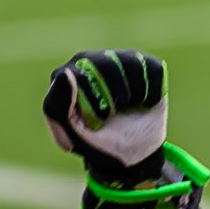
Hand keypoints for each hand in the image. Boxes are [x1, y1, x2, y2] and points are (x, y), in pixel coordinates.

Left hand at [41, 49, 168, 185]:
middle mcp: (88, 60)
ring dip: (134, 97)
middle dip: (114, 99)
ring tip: (127, 108)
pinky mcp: (145, 62)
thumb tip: (66, 73)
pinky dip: (151, 95)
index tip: (97, 123)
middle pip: (106, 67)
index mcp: (65, 76)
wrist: (131, 151)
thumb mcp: (72, 134)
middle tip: (112, 115)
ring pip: (132, 66)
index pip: (77, 78)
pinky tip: (141, 102)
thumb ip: (57, 106)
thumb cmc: (97, 142)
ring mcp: (117, 57)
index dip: (93, 104)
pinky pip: (152, 71)